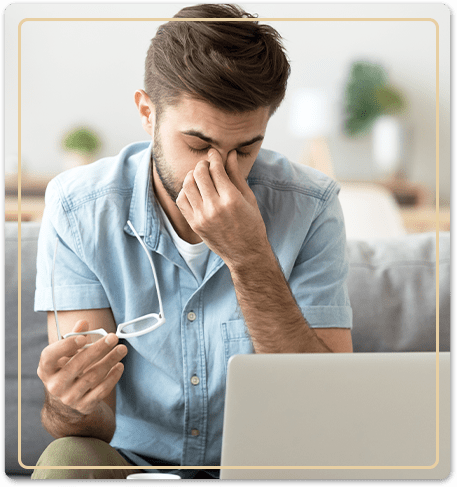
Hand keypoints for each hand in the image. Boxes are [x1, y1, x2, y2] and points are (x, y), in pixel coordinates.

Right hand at [37, 320, 126, 416]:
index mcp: (46, 369)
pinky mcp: (84, 405)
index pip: (50, 356)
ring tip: (122, 349)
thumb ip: (74, 337)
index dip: (65, 346)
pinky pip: (101, 390)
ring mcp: (69, 397)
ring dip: (110, 360)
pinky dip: (113, 377)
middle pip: (77, 364)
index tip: (83, 338)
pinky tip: (119, 365)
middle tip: (113, 338)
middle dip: (98, 349)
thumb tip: (83, 322)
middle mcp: (55, 385)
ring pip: (93, 376)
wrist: (67, 401)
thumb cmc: (68, 369)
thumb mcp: (66, 354)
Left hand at [176, 149, 269, 267]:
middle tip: (207, 163)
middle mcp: (214, 207)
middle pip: (199, 174)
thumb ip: (236, 175)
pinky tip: (194, 190)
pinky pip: (181, 200)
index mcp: (231, 199)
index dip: (214, 157)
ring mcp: (202, 217)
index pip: (215, 169)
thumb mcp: (248, 198)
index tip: (214, 153)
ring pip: (187, 185)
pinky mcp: (194, 224)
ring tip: (199, 175)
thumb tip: (229, 154)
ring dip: (192, 175)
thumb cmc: (252, 224)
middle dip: (202, 164)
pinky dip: (184, 190)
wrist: (245, 253)